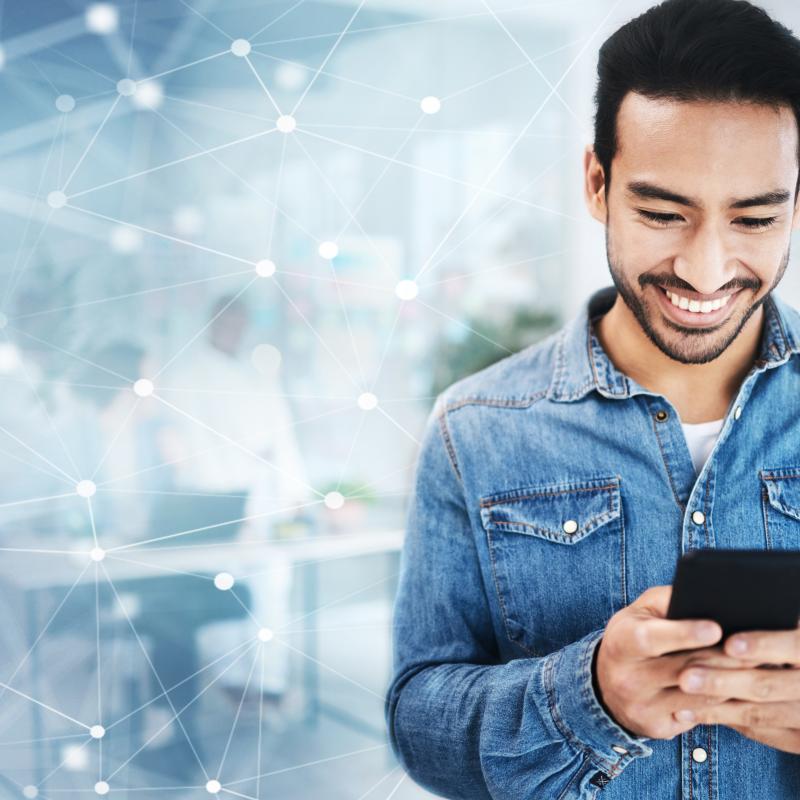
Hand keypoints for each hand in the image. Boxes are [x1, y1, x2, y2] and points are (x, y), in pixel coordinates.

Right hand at [595, 585, 748, 738]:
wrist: (604, 683)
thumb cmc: (632, 636)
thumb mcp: (640, 612)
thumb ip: (667, 601)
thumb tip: (705, 595)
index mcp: (620, 642)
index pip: (650, 639)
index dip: (683, 634)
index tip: (715, 628)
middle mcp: (626, 678)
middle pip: (683, 670)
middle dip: (722, 659)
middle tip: (755, 650)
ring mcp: (641, 706)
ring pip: (697, 696)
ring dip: (728, 682)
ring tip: (753, 669)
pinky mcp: (657, 728)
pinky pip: (699, 716)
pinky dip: (720, 702)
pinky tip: (736, 691)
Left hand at [673, 626, 799, 752]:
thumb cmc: (786, 640)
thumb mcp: (787, 628)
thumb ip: (765, 618)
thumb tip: (725, 601)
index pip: (792, 647)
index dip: (762, 645)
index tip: (729, 644)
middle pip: (767, 685)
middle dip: (723, 681)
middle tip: (686, 676)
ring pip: (759, 713)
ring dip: (715, 705)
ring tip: (681, 692)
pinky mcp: (798, 737)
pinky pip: (759, 732)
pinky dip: (724, 720)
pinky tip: (691, 711)